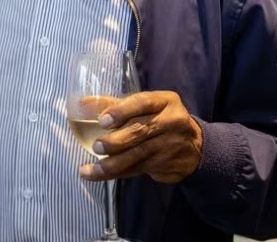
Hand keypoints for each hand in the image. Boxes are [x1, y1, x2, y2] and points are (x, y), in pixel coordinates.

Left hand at [79, 91, 202, 183]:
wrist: (196, 147)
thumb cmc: (160, 119)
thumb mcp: (146, 106)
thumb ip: (114, 104)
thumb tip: (81, 104)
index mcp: (165, 101)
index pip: (143, 102)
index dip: (122, 110)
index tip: (103, 120)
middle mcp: (171, 122)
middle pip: (141, 131)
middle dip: (116, 141)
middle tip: (97, 146)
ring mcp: (170, 145)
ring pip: (138, 155)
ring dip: (112, 164)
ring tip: (89, 169)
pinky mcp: (166, 165)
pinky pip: (138, 169)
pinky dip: (116, 173)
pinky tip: (97, 175)